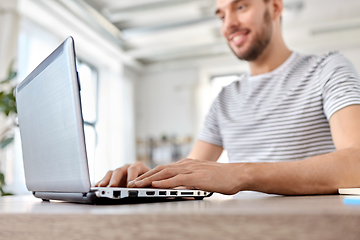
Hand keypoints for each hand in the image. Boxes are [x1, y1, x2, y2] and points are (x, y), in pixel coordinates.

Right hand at [94, 162, 150, 187]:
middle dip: (115, 179)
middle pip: (119, 171)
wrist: (146, 178)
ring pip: (110, 174)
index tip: (130, 186)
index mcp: (137, 166)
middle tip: (112, 187)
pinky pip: (105, 179)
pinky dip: (100, 183)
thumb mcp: (151, 180)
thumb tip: (149, 190)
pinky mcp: (112, 178)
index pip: (134, 169)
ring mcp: (118, 172)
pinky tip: (95, 188)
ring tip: (101, 188)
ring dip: (105, 181)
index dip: (131, 177)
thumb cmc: (149, 179)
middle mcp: (126, 167)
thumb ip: (148, 184)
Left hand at [127, 158, 242, 194]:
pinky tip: (156, 184)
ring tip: (138, 184)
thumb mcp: (202, 177)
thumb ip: (190, 180)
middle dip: (145, 175)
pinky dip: (165, 181)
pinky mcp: (197, 176)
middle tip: (132, 182)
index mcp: (187, 164)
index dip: (150, 173)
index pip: (164, 168)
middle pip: (161, 168)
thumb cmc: (222, 177)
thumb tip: (179, 187)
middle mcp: (186, 164)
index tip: (139, 180)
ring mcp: (191, 169)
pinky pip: (177, 179)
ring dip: (150, 178)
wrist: (237, 174)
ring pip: (166, 172)